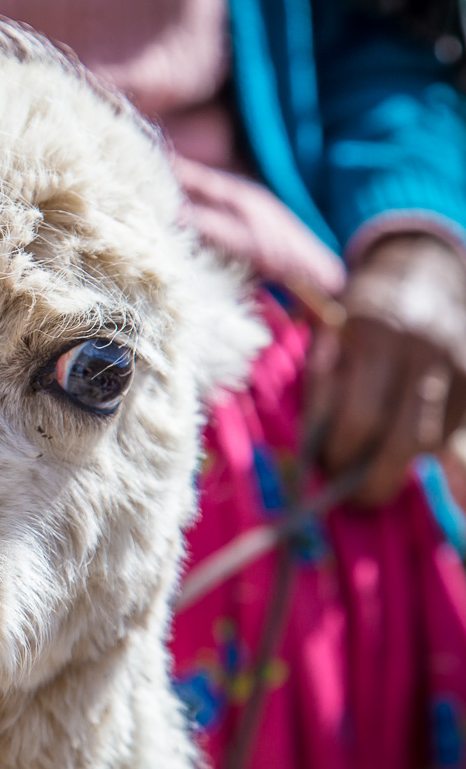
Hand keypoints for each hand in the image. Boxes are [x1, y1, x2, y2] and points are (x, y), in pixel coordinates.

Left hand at [311, 233, 465, 505]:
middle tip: (357, 499)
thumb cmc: (362, 310)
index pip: (361, 414)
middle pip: (410, 436)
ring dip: (408, 467)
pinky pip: (463, 434)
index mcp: (377, 331)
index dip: (341, 451)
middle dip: (379, 477)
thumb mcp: (330, 333)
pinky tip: (451, 493)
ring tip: (378, 481)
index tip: (325, 469)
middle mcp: (428, 348)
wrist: (425, 269)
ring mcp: (462, 364)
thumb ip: (323, 383)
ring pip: (440, 439)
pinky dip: (453, 464)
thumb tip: (316, 446)